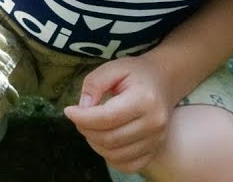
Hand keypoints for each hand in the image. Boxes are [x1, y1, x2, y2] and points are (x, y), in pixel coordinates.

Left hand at [62, 55, 176, 173]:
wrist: (162, 81)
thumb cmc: (135, 73)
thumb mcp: (113, 68)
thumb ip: (94, 83)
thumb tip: (82, 108)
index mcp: (145, 99)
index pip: (107, 118)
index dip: (82, 118)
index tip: (69, 111)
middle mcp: (154, 123)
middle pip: (110, 138)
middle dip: (86, 130)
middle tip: (78, 118)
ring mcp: (157, 140)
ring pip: (116, 155)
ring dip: (95, 143)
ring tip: (90, 127)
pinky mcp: (155, 150)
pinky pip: (128, 165)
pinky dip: (110, 157)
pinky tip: (104, 141)